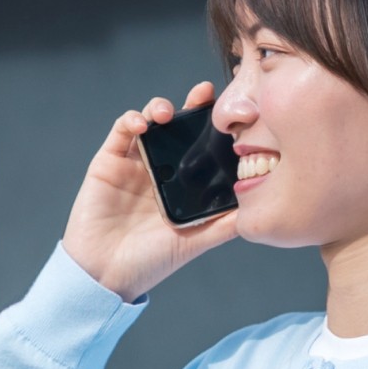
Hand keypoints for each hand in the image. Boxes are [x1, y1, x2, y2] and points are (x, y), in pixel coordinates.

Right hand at [62, 82, 236, 302]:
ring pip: (150, 121)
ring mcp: (134, 162)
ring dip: (160, 108)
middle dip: (192, 106)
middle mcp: (161, 168)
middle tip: (204, 93)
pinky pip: (121, 130)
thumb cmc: (151, 261)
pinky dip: (132, 120)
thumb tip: (261, 208)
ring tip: (167, 114)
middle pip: (179, 127)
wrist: (106, 274)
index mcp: (182, 183)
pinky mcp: (108, 161)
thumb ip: (225, 223)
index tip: (232, 111)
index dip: (215, 126)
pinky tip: (142, 125)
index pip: (202, 146)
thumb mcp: (197, 241)